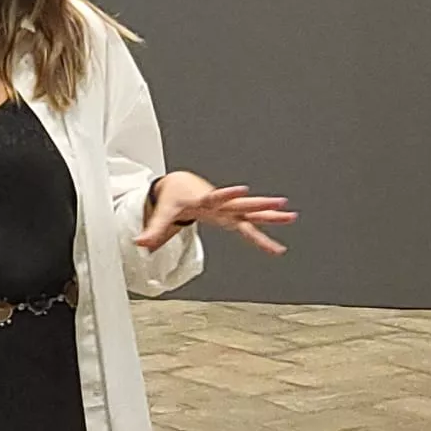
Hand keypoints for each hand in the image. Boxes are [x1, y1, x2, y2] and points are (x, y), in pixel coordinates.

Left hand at [137, 170, 296, 255]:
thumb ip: (153, 231)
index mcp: (203, 200)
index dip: (227, 194)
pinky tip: (278, 245)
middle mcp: (220, 204)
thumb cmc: (172, 198)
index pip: (216, 196)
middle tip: (281, 203)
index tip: (242, 188)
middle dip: (261, 203)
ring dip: (270, 214)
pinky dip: (264, 234)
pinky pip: (250, 226)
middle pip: (242, 204)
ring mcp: (227, 210)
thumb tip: (138, 244)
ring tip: (292, 216)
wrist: (179, 184)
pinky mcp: (231, 216)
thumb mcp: (162, 213)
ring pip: (252, 212)